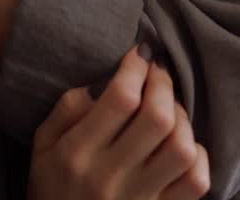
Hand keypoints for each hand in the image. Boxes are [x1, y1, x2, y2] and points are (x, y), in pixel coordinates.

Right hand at [29, 46, 210, 199]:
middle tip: (158, 73)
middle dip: (162, 84)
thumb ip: (67, 109)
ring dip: (181, 119)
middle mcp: (109, 177)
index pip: (120, 99)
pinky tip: (182, 145)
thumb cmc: (52, 187)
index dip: (136, 68)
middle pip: (157, 118)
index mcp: (76, 154)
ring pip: (181, 148)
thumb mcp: (42, 145)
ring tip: (169, 109)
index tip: (140, 54)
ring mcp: (139, 199)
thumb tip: (106, 81)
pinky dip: (197, 156)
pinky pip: (196, 181)